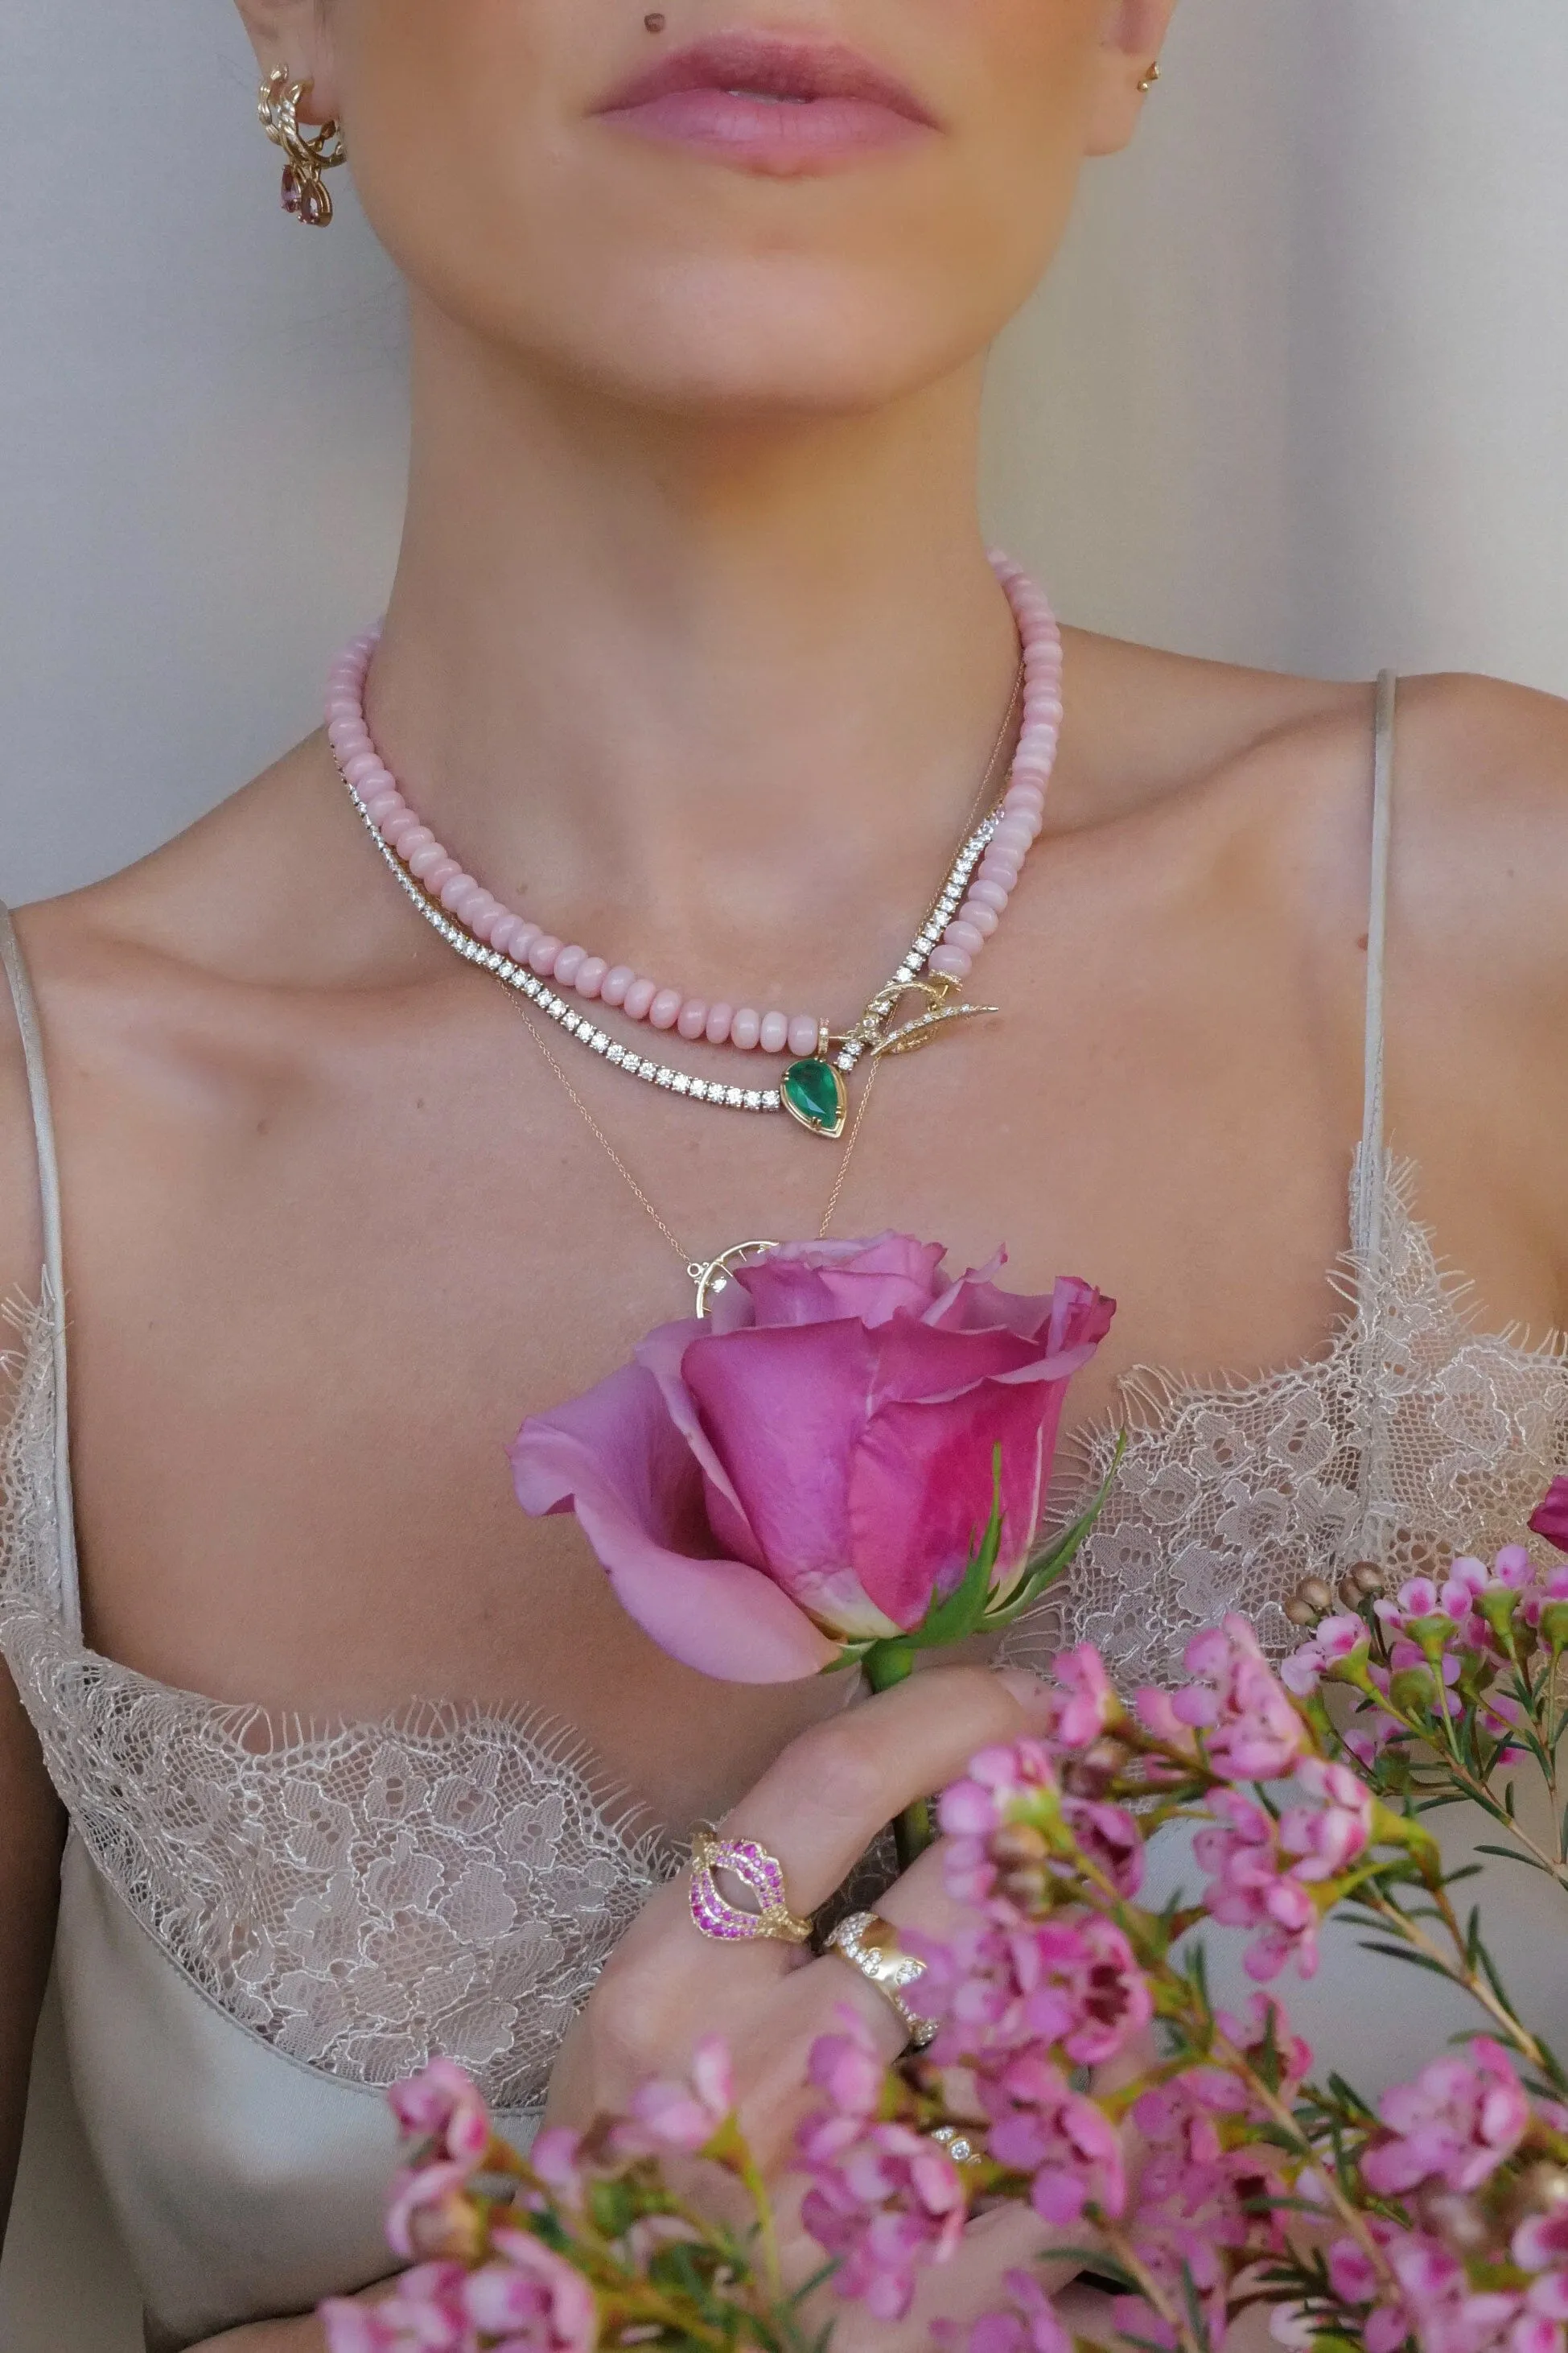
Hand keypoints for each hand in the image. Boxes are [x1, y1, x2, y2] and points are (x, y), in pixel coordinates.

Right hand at [547, 1664, 1079, 2343]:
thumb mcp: (648, 2021)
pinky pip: (1081, 2157)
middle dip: (1048, 1828)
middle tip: (1097, 1795)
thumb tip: (903, 1771)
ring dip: (1099, 1961)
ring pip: (1046, 2019)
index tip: (1020, 1692)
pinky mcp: (952, 2283)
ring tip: (1113, 1933)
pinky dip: (1117, 2103)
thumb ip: (750, 1906)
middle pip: (962, 1890)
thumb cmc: (642, 2168)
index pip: (831, 1785)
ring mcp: (866, 2180)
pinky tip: (1121, 2075)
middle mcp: (773, 2066)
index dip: (947, 1713)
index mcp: (675, 1979)